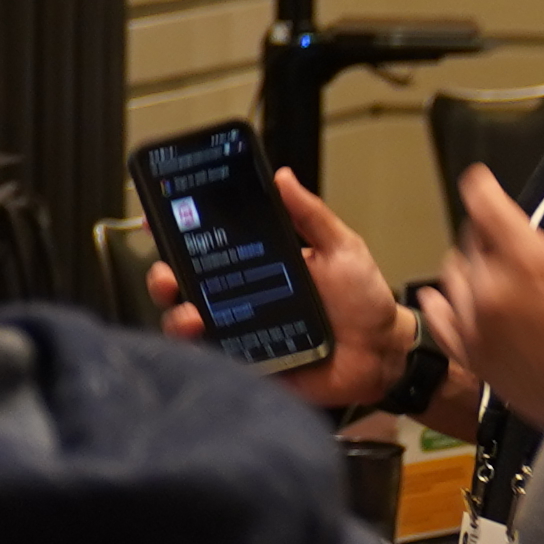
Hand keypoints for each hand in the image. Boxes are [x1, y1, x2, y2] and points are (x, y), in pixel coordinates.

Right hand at [145, 164, 397, 415]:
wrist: (384, 353)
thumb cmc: (365, 301)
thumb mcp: (341, 248)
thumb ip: (311, 215)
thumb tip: (283, 177)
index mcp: (256, 268)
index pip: (206, 250)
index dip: (177, 236)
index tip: (159, 220)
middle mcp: (239, 300)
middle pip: (183, 288)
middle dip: (162, 278)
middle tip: (168, 274)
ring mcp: (239, 334)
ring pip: (187, 325)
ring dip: (177, 316)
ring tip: (192, 314)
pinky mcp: (248, 366)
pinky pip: (212, 361)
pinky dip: (200, 352)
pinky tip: (206, 340)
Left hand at [424, 147, 543, 438]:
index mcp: (524, 259)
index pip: (485, 205)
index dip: (484, 188)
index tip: (483, 182)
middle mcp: (491, 289)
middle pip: (471, 241)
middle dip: (489, 233)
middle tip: (515, 238)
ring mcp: (479, 326)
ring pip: (454, 278)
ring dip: (470, 267)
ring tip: (493, 268)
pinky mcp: (476, 358)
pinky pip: (443, 322)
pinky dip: (443, 305)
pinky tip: (443, 298)